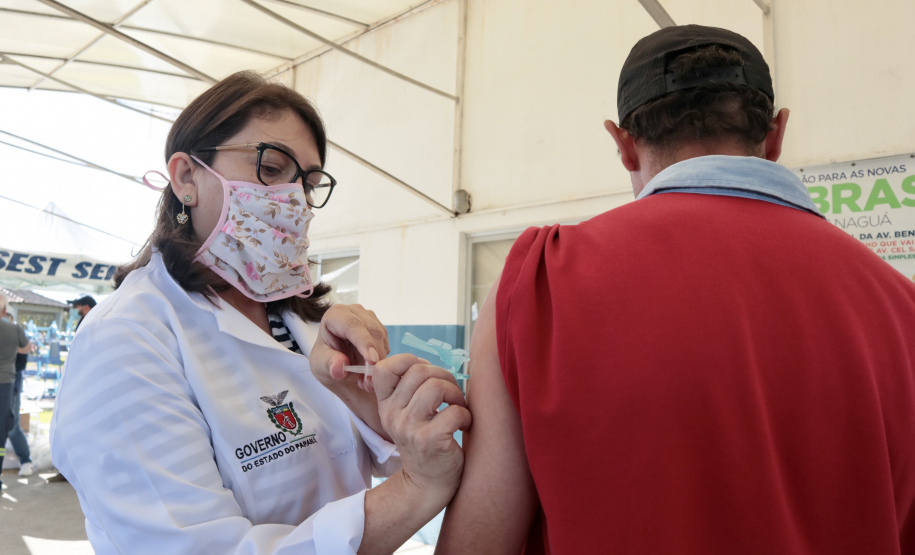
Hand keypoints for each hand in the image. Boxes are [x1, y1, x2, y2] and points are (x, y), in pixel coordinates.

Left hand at [309, 304, 389, 391]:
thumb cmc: (326, 360)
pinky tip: (372, 372)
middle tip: (370, 381)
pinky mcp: (379, 329)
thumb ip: (329, 364)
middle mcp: (354, 312)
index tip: (372, 361)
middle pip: (371, 331)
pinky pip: (386, 345)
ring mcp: (369, 318)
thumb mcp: (321, 365)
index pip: (352, 325)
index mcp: (335, 314)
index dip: (364, 342)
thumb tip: (339, 366)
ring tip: (367, 381)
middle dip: (374, 357)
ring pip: (381, 338)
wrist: (337, 364)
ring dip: (379, 361)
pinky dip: (382, 361)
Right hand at [372, 354, 472, 503]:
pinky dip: (466, 415)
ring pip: (436, 386)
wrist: (426, 484)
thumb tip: (423, 362)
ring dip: (455, 393)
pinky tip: (463, 425)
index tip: (427, 376)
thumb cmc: (423, 441)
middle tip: (451, 394)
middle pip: (419, 371)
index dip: (409, 361)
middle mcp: (393, 415)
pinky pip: (454, 411)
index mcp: (385, 405)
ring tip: (458, 407)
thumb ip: (407, 389)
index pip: (384, 368)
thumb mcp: (404, 415)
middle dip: (444, 376)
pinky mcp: (430, 440)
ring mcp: (410, 427)